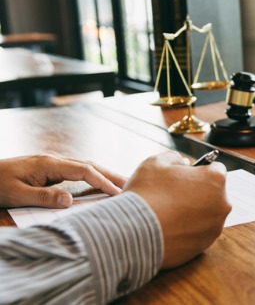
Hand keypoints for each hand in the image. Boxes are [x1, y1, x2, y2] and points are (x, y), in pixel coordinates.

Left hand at [0, 153, 125, 208]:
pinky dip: (92, 176)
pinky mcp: (50, 169)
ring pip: (85, 166)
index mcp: (48, 164)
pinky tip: (98, 183)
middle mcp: (54, 160)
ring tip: (122, 184)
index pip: (83, 170)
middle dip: (111, 174)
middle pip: (90, 164)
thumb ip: (43, 197)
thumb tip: (70, 200)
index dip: (102, 181)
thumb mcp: (16, 194)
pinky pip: (77, 171)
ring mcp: (52, 163)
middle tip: (132, 183)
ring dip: (104, 174)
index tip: (118, 192)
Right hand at [124, 151, 230, 268]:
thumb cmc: (146, 194)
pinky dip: (187, 229)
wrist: (132, 233)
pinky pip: (198, 232)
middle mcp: (222, 204)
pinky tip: (168, 227)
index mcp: (216, 179)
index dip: (198, 170)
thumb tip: (182, 163)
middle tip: (173, 194)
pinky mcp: (204, 245)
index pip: (215, 169)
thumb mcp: (156, 162)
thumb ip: (174, 158)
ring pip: (206, 214)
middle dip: (198, 191)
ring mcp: (214, 227)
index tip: (185, 176)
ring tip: (168, 212)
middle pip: (213, 193)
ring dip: (193, 211)